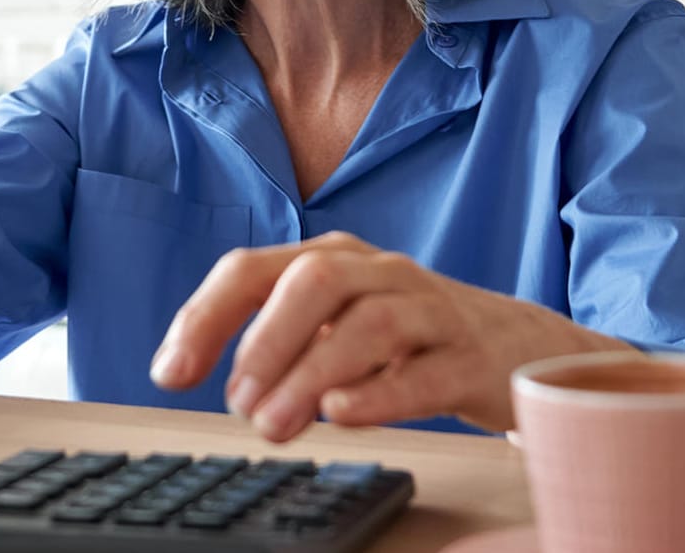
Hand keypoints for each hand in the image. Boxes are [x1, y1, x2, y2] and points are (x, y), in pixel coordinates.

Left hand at [149, 231, 624, 440]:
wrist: (516, 345)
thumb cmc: (407, 336)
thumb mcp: (334, 323)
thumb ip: (275, 340)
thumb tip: (208, 377)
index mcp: (332, 259)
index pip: (252, 269)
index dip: (204, 317)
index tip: (169, 373)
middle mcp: (378, 272)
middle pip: (314, 280)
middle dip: (265, 339)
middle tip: (236, 403)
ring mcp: (429, 310)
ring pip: (370, 323)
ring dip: (312, 374)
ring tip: (275, 425)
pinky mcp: (470, 357)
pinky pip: (426, 370)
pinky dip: (380, 392)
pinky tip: (342, 413)